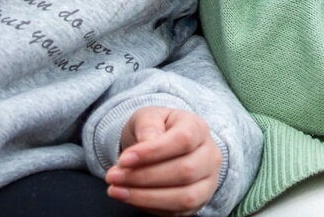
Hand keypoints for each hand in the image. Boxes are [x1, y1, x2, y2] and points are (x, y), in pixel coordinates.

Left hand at [107, 106, 222, 212]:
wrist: (163, 146)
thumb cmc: (156, 130)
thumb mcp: (148, 117)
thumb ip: (148, 124)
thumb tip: (147, 142)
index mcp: (199, 128)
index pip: (183, 140)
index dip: (153, 152)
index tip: (123, 159)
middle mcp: (210, 155)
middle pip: (185, 171)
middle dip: (144, 177)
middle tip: (113, 176)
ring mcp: (208, 181)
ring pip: (184, 196)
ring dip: (146, 197)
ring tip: (117, 190)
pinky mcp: (198, 202)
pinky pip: (177, 212)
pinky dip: (150, 207)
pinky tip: (130, 197)